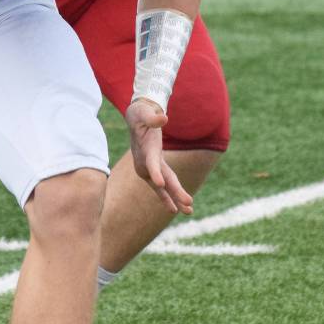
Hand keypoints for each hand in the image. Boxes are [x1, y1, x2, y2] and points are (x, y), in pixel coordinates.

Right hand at [125, 98, 192, 215]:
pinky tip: (179, 208)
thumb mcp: (144, 111)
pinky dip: (171, 196)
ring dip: (175, 199)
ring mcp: (149, 168)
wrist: (134, 120)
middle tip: (188, 205)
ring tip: (189, 211)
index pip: (150, 163)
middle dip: (174, 193)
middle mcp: (145, 163)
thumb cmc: (140, 114)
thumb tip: (163, 118)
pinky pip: (164, 184)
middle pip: (162, 180)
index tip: (160, 184)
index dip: (155, 172)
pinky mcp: (154, 169)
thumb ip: (153, 117)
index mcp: (144, 149)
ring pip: (164, 186)